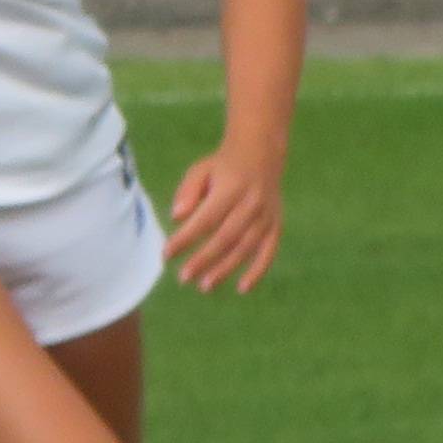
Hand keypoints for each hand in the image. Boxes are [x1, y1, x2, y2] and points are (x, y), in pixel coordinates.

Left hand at [164, 144, 284, 293]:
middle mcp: (251, 203)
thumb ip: (187, 192)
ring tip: (205, 286)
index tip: (166, 254)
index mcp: (231, 188)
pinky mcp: (276, 225)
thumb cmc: (223, 166)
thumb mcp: (200, 170)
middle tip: (183, 278)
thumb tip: (176, 218)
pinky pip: (268, 252)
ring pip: (245, 248)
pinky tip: (242, 288)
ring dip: (225, 269)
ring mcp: (266, 216)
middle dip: (204, 260)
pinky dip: (257, 272)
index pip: (206, 219)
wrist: (261, 153)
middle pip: (226, 237)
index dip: (186, 239)